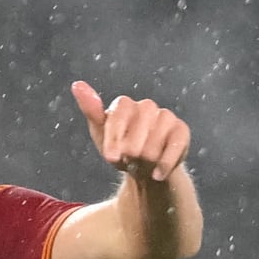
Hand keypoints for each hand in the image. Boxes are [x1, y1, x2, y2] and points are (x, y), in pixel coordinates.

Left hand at [70, 81, 190, 182]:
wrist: (144, 170)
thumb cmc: (120, 151)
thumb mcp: (101, 134)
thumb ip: (91, 110)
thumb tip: (77, 85)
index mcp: (125, 105)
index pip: (121, 111)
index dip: (116, 135)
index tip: (110, 157)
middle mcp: (147, 106)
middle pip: (142, 121)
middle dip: (132, 147)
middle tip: (128, 160)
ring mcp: (166, 118)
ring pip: (158, 134)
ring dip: (148, 156)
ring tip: (142, 166)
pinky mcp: (181, 131)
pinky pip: (175, 144)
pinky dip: (166, 162)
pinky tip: (156, 174)